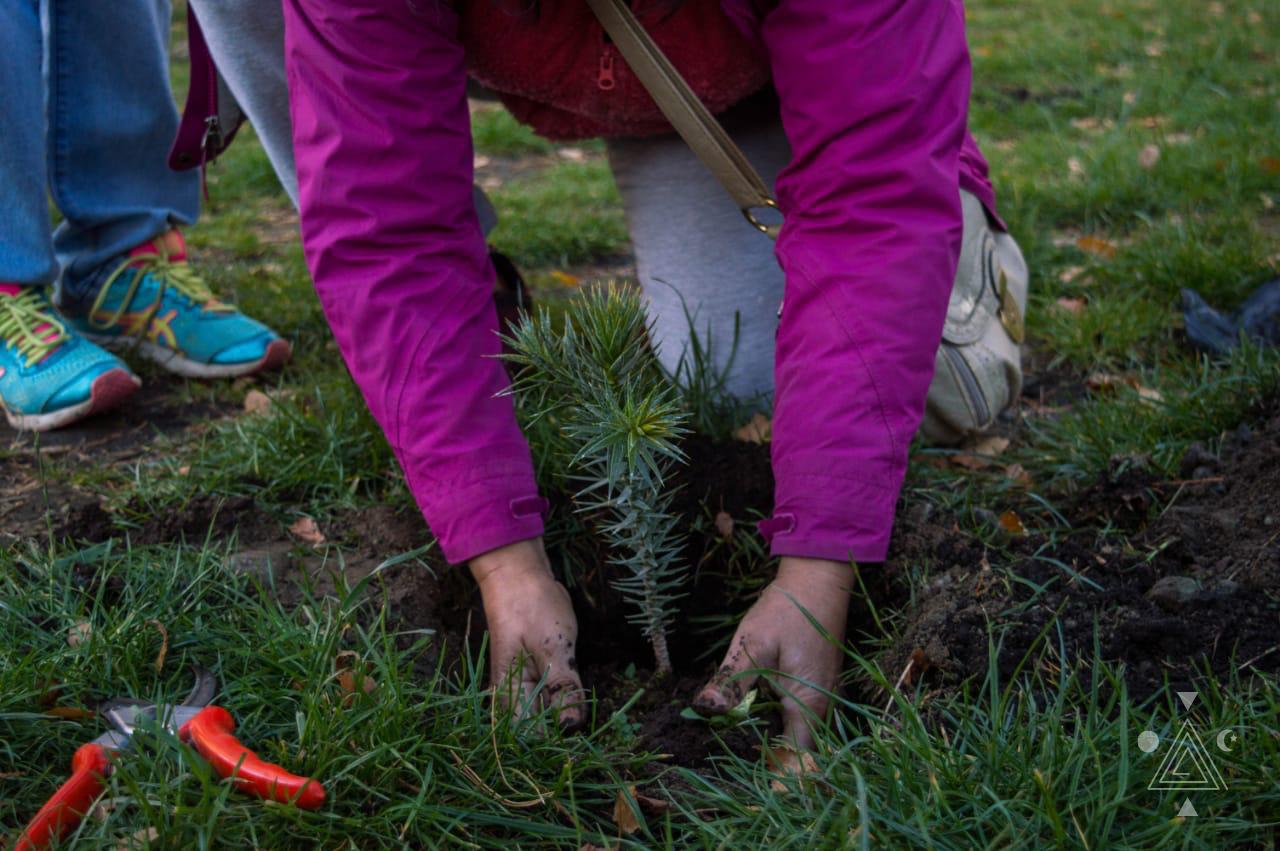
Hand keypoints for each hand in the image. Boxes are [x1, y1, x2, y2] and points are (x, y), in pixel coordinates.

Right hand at [470, 538, 585, 729]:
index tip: (585, 749)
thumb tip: (571, 728)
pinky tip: (580, 701)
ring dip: (569, 719)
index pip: (533, 740)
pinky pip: (553, 702)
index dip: (558, 747)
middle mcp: (512, 699)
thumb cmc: (531, 608)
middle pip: (541, 734)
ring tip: (588, 719)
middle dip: (567, 737)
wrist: (519, 578)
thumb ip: (564, 688)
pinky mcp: (536, 680)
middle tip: (593, 739)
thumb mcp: (554, 646)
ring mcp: (523, 690)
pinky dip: (568, 703)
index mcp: (510, 696)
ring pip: (549, 719)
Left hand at [694, 557, 851, 751]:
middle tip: (726, 748)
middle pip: (796, 750)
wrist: (817, 580)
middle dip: (765, 755)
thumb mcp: (753, 644)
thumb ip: (732, 681)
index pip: (794, 759)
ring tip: (735, 729)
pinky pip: (800, 715)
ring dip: (771, 735)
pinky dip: (777, 717)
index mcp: (808, 706)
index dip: (768, 770)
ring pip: (799, 732)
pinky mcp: (818, 685)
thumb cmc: (786, 610)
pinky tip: (753, 706)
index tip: (736, 766)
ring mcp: (824, 697)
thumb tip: (705, 710)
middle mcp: (823, 708)